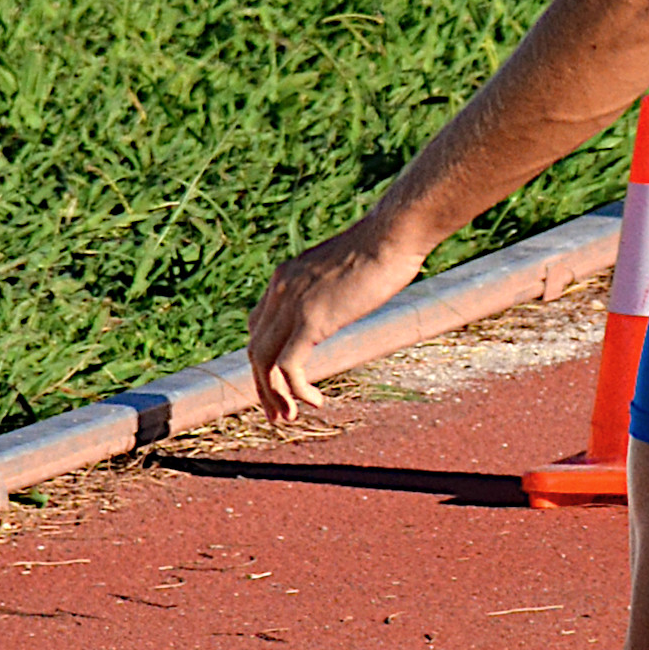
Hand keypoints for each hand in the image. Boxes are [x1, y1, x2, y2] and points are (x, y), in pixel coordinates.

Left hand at [248, 212, 422, 424]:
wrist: (393, 233)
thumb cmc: (383, 245)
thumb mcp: (343, 268)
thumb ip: (329, 287)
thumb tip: (342, 300)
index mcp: (285, 276)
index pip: (257, 327)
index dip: (264, 360)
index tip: (280, 381)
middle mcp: (280, 289)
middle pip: (254, 348)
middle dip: (262, 385)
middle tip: (279, 413)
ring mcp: (292, 304)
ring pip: (263, 362)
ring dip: (273, 395)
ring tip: (290, 416)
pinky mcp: (311, 320)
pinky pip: (288, 367)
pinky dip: (296, 390)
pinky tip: (316, 402)